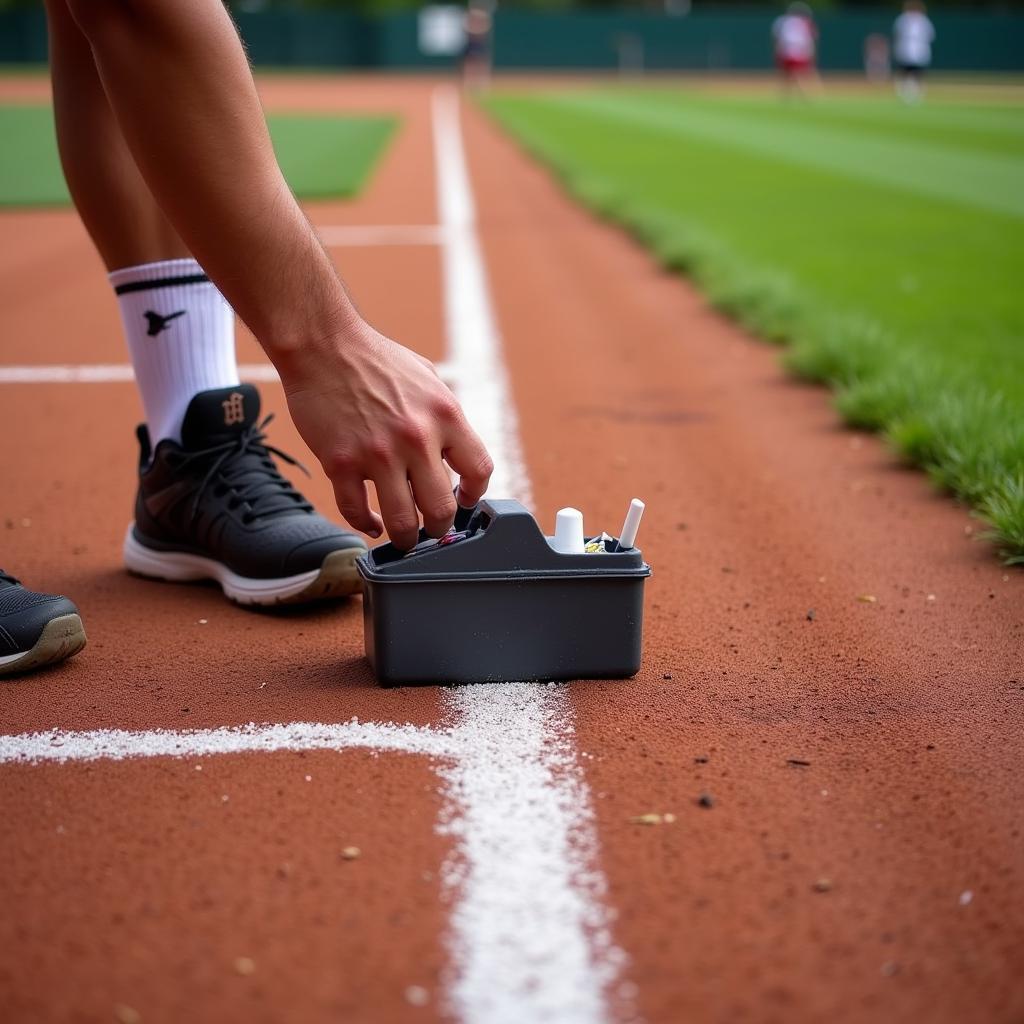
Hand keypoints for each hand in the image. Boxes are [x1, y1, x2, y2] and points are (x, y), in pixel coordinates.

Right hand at [278, 320, 493, 550]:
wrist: (323, 345)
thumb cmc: (374, 359)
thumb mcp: (428, 379)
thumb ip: (444, 417)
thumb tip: (455, 453)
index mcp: (445, 415)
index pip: (479, 470)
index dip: (475, 495)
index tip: (465, 502)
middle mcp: (416, 438)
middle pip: (441, 509)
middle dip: (439, 527)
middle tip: (432, 529)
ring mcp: (377, 454)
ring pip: (402, 522)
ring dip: (406, 539)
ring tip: (404, 538)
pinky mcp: (341, 463)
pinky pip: (356, 511)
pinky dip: (365, 525)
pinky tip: (370, 523)